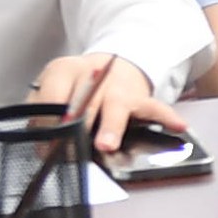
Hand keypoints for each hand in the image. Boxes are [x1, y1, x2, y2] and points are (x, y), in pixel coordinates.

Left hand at [46, 50, 168, 149]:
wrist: (111, 64)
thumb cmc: (77, 85)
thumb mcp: (53, 88)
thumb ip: (41, 110)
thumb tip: (40, 142)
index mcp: (63, 70)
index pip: (52, 95)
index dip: (48, 121)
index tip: (46, 144)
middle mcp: (91, 74)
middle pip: (82, 104)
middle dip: (75, 129)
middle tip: (68, 153)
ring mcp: (119, 85)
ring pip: (114, 106)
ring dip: (110, 126)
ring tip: (107, 144)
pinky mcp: (141, 96)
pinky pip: (156, 107)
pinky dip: (166, 117)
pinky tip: (177, 127)